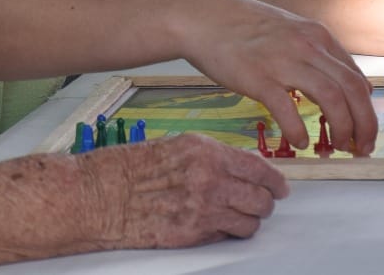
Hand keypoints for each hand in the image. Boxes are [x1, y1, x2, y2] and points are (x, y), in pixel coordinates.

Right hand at [82, 133, 288, 246]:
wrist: (102, 194)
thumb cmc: (132, 168)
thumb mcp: (179, 147)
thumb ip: (214, 157)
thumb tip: (242, 169)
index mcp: (207, 152)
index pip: (260, 169)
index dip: (275, 182)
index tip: (280, 187)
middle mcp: (210, 180)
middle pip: (261, 199)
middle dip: (264, 203)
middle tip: (261, 204)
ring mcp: (203, 210)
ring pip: (250, 223)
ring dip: (248, 221)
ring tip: (237, 217)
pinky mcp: (193, 235)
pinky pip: (228, 237)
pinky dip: (228, 234)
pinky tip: (216, 225)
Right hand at [179, 0, 375, 155]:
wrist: (201, 17)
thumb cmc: (241, 26)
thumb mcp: (288, 29)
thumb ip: (313, 52)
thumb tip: (334, 81)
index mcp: (317, 36)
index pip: (357, 77)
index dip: (366, 109)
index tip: (364, 129)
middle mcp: (307, 46)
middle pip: (353, 90)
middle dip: (364, 124)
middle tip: (362, 147)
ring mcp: (283, 61)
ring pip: (331, 99)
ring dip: (341, 129)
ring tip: (337, 147)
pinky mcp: (258, 78)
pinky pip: (288, 110)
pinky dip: (298, 131)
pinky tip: (299, 142)